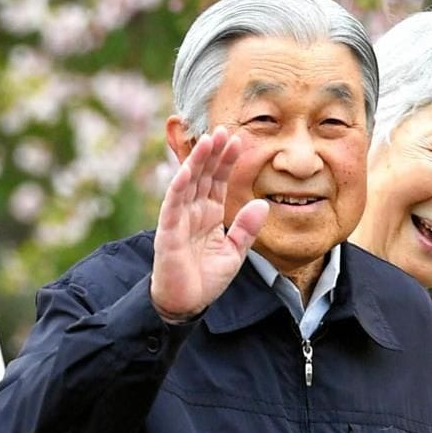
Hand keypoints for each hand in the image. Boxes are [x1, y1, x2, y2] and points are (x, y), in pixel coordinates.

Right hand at [150, 128, 268, 321]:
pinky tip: (188, 170)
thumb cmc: (206, 278)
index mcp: (209, 215)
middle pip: (204, 176)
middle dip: (213, 153)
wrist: (186, 303)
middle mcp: (193, 212)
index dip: (227, 161)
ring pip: (188, 183)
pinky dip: (180, 187)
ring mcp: (179, 219)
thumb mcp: (235, 252)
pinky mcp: (168, 232)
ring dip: (197, 161)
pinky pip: (173, 205)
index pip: (218, 182)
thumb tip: (263, 204)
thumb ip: (247, 228)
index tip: (239, 140)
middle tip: (224, 129)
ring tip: (208, 140)